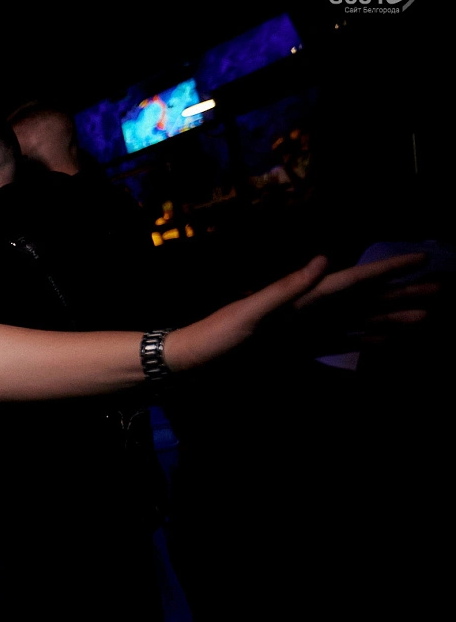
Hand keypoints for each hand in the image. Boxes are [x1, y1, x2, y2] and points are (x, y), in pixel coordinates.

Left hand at [168, 253, 432, 370]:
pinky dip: (363, 342)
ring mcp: (303, 332)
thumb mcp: (251, 312)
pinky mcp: (295, 352)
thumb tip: (325, 258)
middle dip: (401, 294)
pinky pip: (338, 345)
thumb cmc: (216, 336)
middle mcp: (307, 312)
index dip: (388, 270)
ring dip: (390, 319)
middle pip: (365, 301)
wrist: (191, 363)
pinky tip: (382, 342)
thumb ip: (288, 287)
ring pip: (358, 323)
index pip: (354, 280)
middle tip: (441, 289)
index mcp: (301, 299)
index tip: (421, 259)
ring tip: (424, 317)